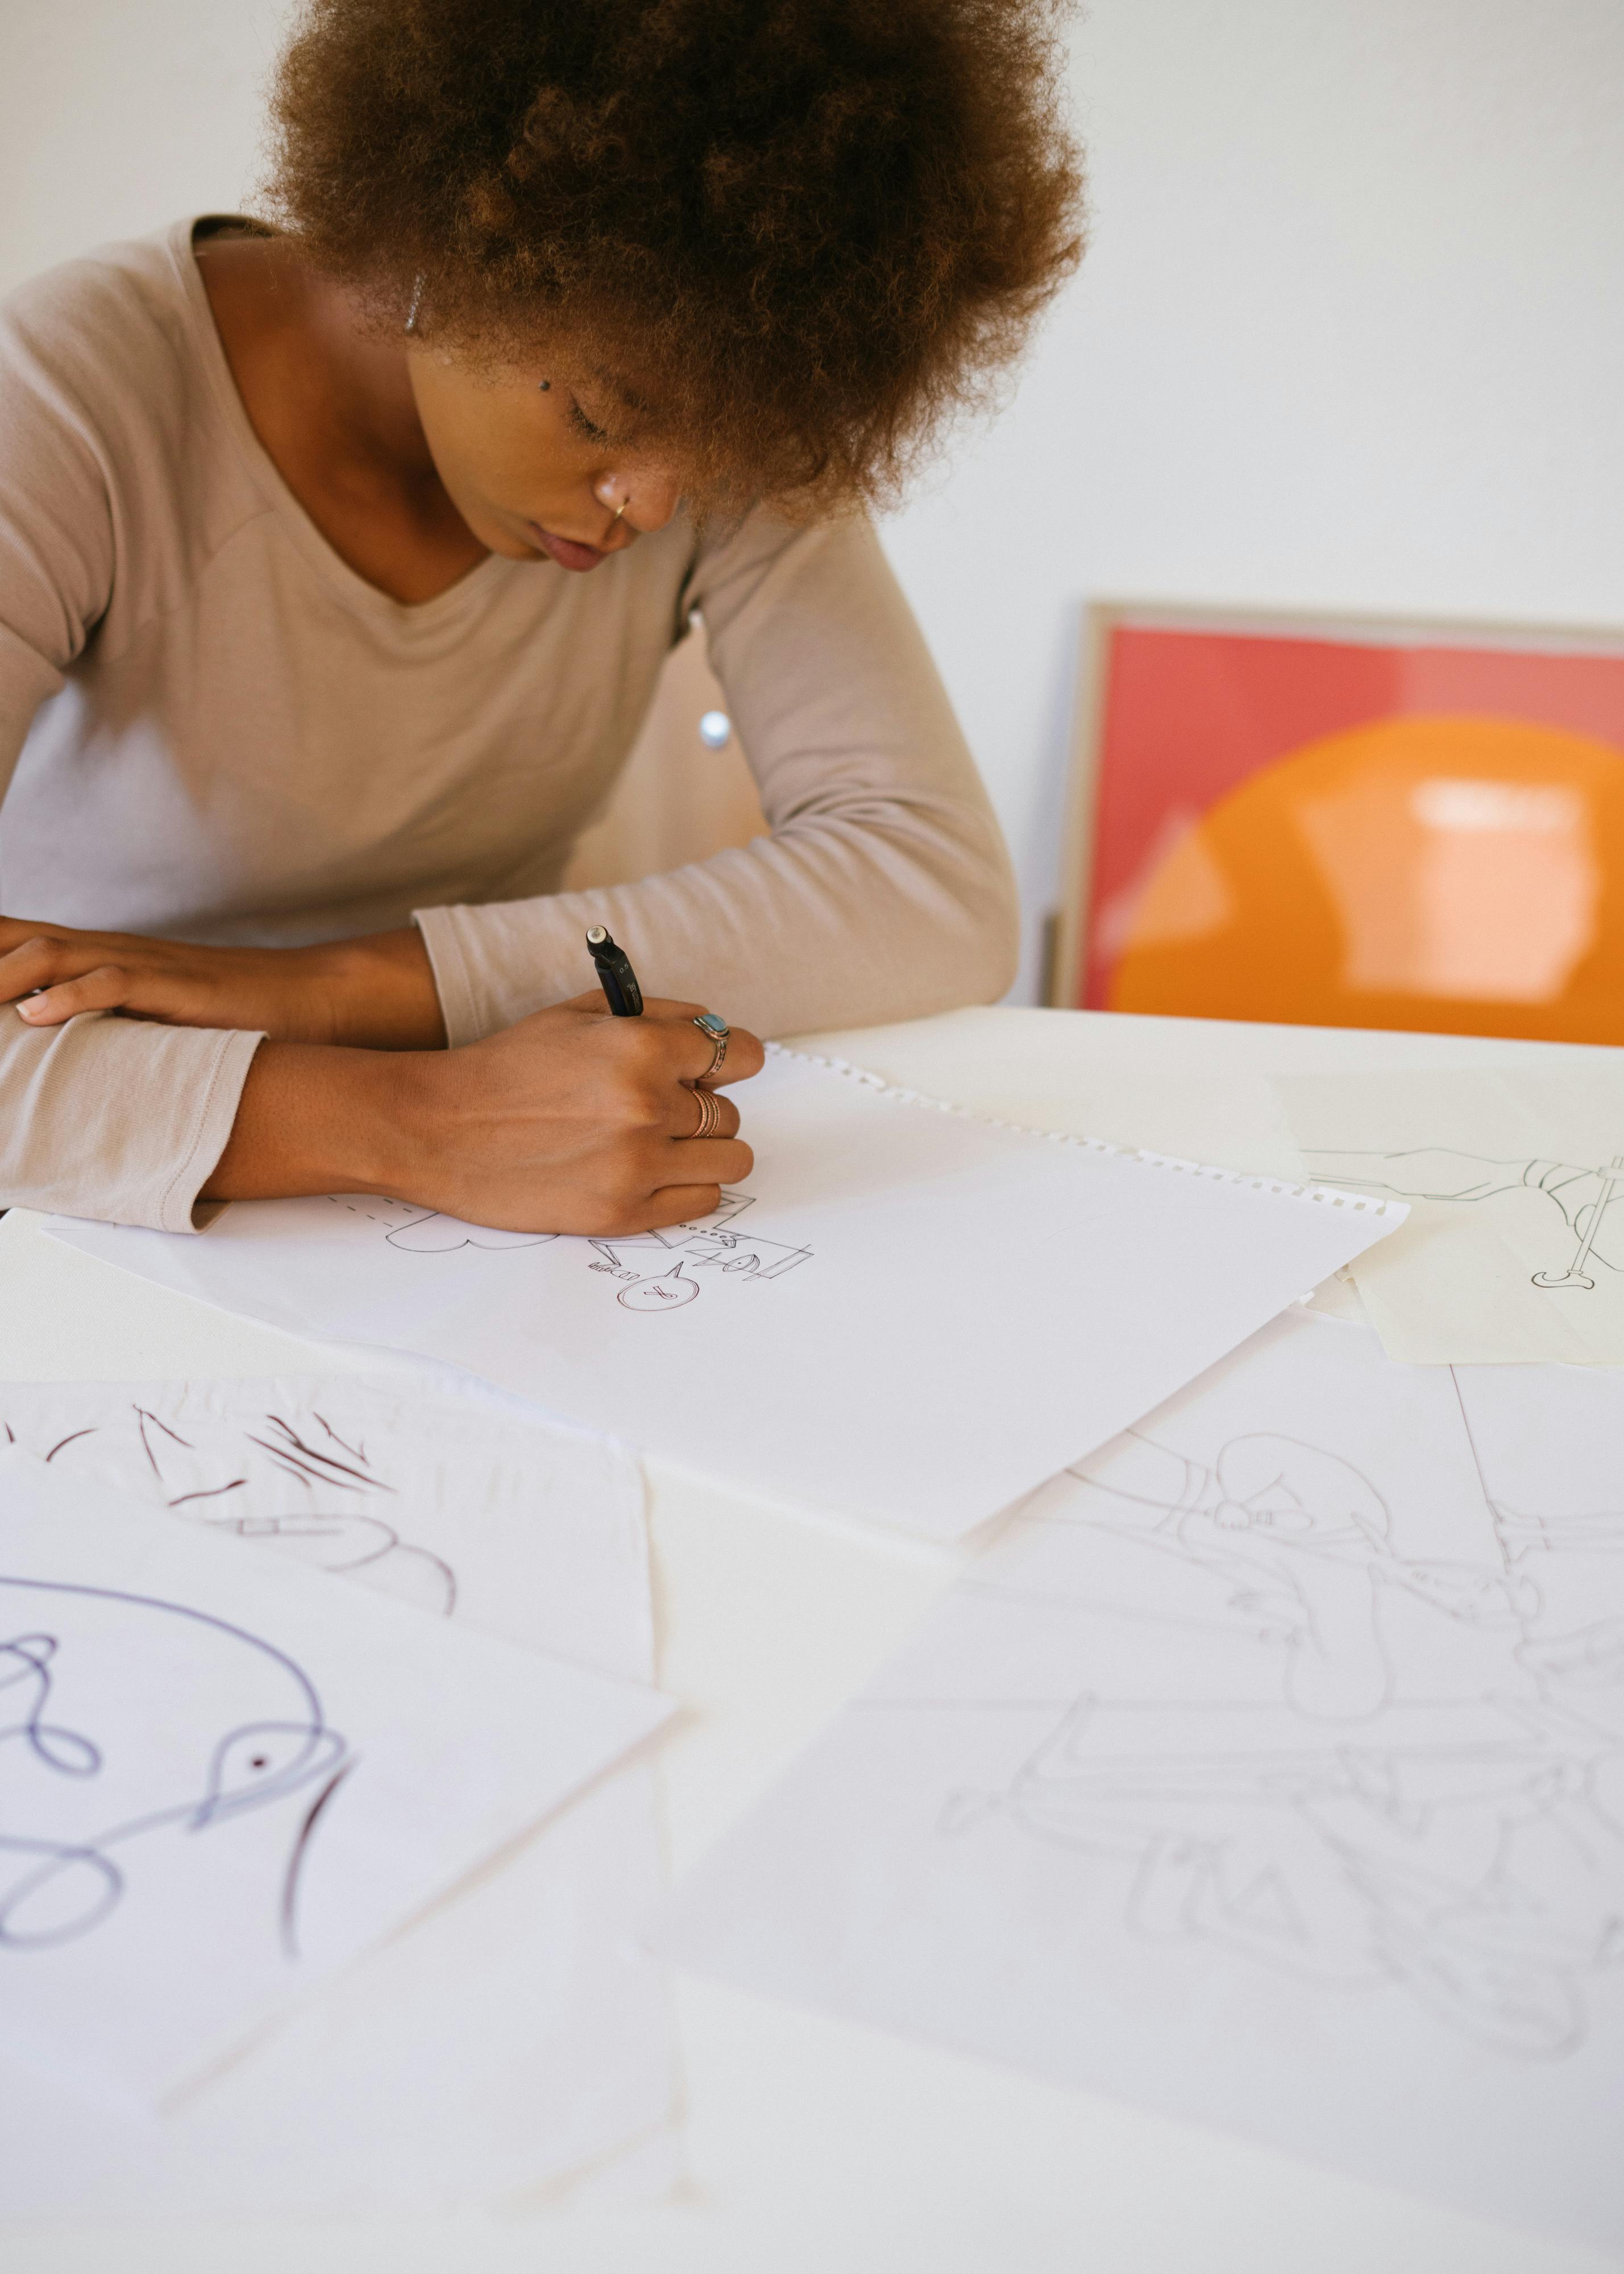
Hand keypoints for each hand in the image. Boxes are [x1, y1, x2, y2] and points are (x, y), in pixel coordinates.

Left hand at [0, 917, 445, 1048]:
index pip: (13, 938)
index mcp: (96, 958)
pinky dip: (72, 995)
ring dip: (3, 976)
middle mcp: (108, 952)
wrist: (301, 997)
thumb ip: (98, 1023)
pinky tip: (39, 1015)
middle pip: (16, 938)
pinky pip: (114, 983)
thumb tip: (48, 1047)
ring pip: (52, 953)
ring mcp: (140, 965)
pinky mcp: (174, 986)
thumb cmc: (223, 1016)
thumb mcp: (147, 1016)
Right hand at [204, 993, 765, 1234]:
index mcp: (641, 1048)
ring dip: (704, 1150)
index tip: (714, 1069)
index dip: (728, 1060)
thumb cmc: (505, 1068)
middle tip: (660, 1108)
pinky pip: (703, 1202)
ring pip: (730, 1159)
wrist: (439, 1129)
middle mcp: (648, 1107)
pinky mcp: (623, 1212)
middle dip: (701, 1106)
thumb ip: (656, 1016)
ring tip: (663, 1143)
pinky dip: (688, 1187)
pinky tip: (651, 1172)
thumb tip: (715, 1031)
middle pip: (730, 1112)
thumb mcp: (577, 1015)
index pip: (738, 1055)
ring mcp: (638, 1165)